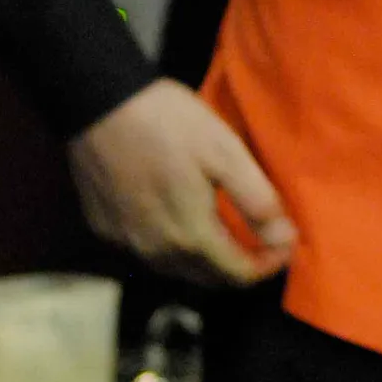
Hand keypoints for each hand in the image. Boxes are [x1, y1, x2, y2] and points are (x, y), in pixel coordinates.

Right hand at [66, 78, 296, 287]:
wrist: (97, 102)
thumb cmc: (168, 122)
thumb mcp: (226, 153)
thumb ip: (258, 202)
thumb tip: (285, 240)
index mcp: (192, 237)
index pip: (241, 275)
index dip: (269, 265)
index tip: (284, 244)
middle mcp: (158, 253)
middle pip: (210, 279)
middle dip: (240, 265)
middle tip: (258, 238)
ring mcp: (128, 244)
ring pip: (178, 269)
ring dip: (205, 260)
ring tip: (220, 230)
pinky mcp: (106, 229)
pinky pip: (147, 251)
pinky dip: (170, 244)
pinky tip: (174, 216)